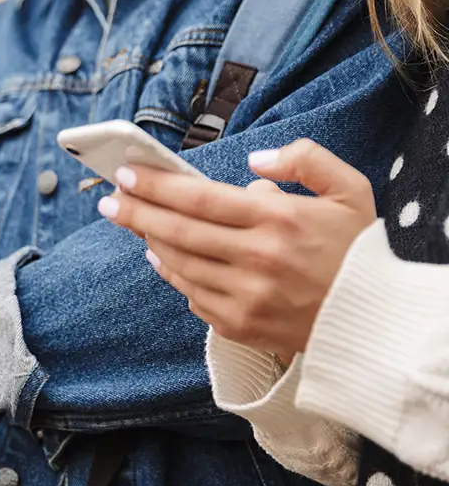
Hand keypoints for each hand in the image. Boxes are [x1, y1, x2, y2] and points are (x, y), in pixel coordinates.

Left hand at [99, 139, 376, 358]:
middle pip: (177, 232)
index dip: (156, 186)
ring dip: (150, 242)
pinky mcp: (241, 326)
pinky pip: (192, 296)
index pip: (199, 199)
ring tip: (134, 224)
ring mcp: (246, 297)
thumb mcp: (349, 190)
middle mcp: (257, 260)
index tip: (126, 175)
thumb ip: (305, 160)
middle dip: (135, 213)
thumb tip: (253, 161)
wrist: (376, 322)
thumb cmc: (357, 250)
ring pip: (179, 265)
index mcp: (278, 221)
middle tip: (109, 200)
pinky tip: (163, 258)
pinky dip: (172, 274)